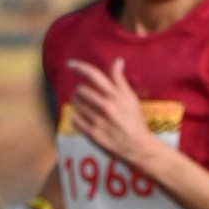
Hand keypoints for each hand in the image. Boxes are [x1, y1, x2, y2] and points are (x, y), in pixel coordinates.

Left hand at [63, 54, 160, 172]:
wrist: (138, 148)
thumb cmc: (134, 121)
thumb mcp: (131, 98)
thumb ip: (120, 80)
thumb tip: (117, 60)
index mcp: (117, 96)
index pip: (94, 75)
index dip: (80, 67)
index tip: (70, 64)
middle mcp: (106, 106)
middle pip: (80, 89)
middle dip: (81, 91)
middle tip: (86, 96)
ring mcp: (98, 120)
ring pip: (76, 104)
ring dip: (79, 104)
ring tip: (87, 108)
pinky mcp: (92, 133)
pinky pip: (74, 119)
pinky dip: (77, 117)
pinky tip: (85, 120)